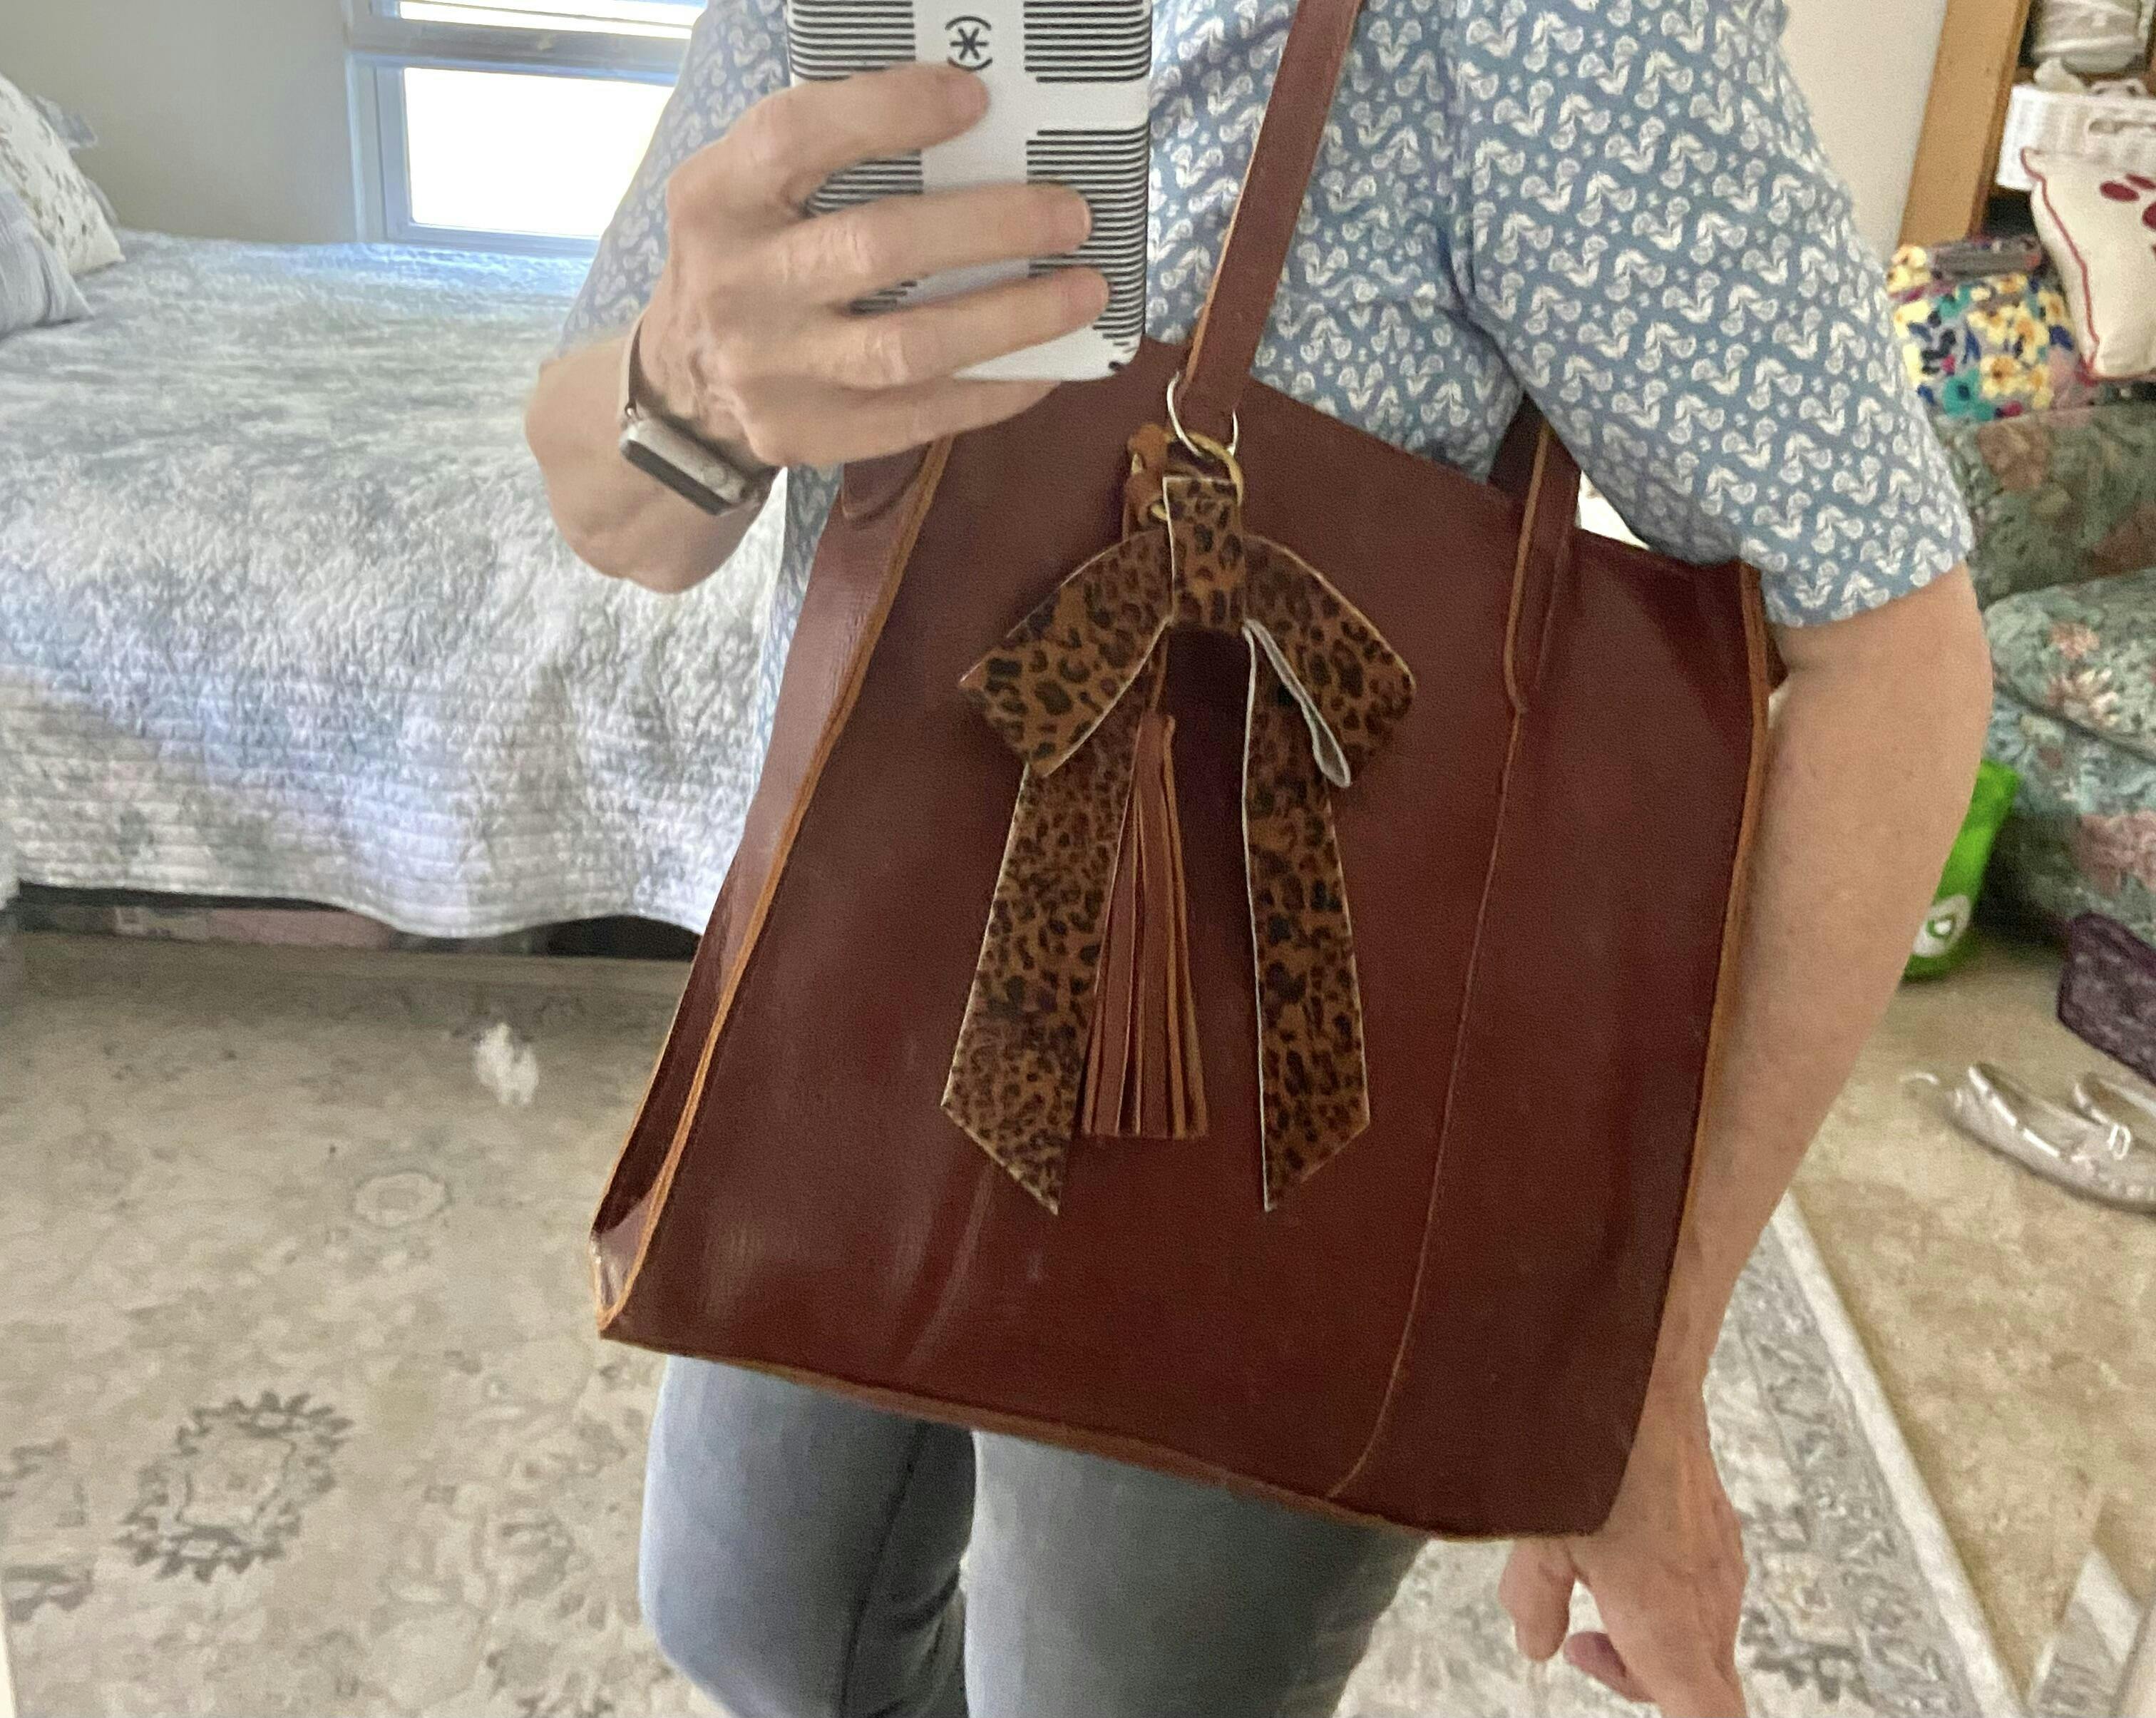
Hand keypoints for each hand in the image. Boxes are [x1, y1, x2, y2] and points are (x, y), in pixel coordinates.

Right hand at [637, 62, 1107, 469]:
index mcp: (717, 198)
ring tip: (1085, 292)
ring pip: (909, 346)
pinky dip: (993, 389)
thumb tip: (971, 128)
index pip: (799, 137)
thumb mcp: (749, 192)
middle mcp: (737, 285)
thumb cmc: (747, 262)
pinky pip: (919, 415)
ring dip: (1012, 319)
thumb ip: (828, 158)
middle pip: (877, 247)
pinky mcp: (806, 435)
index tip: (974, 99)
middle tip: (1070, 214)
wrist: (682, 387)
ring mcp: (770, 371)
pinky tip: (1048, 364)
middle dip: (990, 226)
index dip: (889, 109)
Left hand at [1498, 1380, 1748, 1715]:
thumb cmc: (1595, 1449)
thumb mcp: (1539, 1537)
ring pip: (1700, 1635)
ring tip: (1591, 1583)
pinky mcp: (1720, 1529)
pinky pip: (1703, 1588)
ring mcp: (1722, 1562)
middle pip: (1697, 1686)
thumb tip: (1536, 1643)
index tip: (1652, 1695)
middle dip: (1637, 1676)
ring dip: (1650, 1633)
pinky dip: (1666, 1591)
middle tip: (1580, 1640)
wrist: (1643, 1369)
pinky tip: (1621, 1547)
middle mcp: (1710, 1601)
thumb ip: (1535, 1603)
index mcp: (1669, 1625)